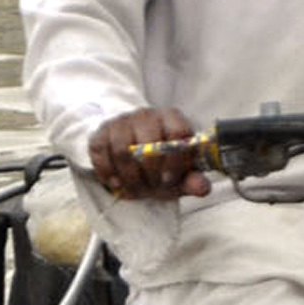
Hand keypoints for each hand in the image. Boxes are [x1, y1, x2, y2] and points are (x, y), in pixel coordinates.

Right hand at [88, 106, 210, 203]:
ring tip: (136, 189)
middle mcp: (147, 114)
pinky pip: (101, 153)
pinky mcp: (101, 132)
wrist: (133, 151)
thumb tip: (202, 187)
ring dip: (130, 177)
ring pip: (122, 150)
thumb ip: (192, 180)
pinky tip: (117, 183)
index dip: (175, 160)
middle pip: (148, 142)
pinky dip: (108, 173)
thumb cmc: (161, 163)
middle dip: (150, 173)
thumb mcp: (179, 173)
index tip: (170, 180)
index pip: (177, 132)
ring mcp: (122, 121)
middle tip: (152, 188)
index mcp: (172, 118)